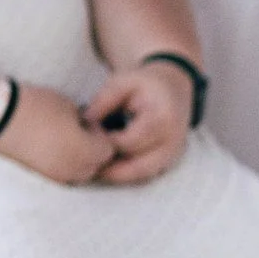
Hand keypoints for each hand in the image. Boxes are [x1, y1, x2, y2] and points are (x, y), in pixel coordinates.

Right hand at [0, 84, 115, 186]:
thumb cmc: (35, 107)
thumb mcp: (69, 106)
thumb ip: (85, 122)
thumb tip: (86, 128)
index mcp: (86, 152)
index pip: (108, 150)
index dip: (101, 134)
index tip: (88, 121)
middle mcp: (73, 170)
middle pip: (95, 166)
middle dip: (92, 150)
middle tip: (78, 130)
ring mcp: (54, 176)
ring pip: (78, 174)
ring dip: (77, 159)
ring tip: (63, 139)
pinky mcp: (38, 176)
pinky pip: (60, 174)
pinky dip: (60, 163)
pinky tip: (49, 146)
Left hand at [82, 55, 196, 185]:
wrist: (175, 86)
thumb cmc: (146, 84)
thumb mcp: (123, 81)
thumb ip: (104, 100)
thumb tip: (84, 122)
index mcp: (163, 118)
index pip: (129, 143)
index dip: (105, 143)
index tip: (88, 136)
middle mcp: (173, 141)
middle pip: (139, 167)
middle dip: (110, 168)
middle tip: (85, 163)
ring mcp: (174, 154)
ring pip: (143, 175)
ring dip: (118, 175)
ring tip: (94, 166)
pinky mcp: (170, 161)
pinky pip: (147, 174)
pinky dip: (127, 174)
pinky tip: (109, 166)